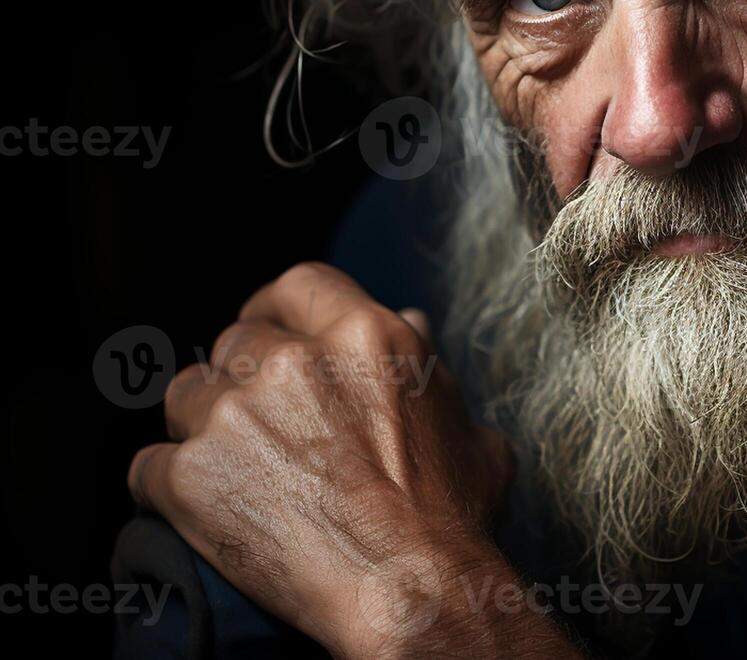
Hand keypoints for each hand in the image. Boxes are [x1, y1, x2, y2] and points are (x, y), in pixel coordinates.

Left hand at [127, 263, 520, 656]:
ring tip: (230, 465)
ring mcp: (236, 416)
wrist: (410, 589)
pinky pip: (149, 467)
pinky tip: (201, 509)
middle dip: (241, 375)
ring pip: (185, 394)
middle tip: (259, 419)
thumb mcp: (469, 428)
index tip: (271, 329)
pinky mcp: (190, 476)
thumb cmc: (451, 517)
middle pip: (236, 340)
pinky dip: (169, 486)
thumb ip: (433, 369)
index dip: (279, 308)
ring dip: (201, 424)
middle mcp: (295, 362)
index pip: (300, 285)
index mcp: (367, 337)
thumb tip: (415, 323)